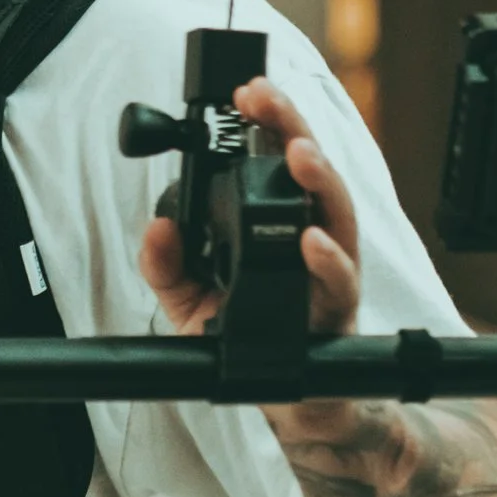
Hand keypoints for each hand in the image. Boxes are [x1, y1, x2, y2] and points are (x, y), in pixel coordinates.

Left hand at [135, 80, 362, 453]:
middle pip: (313, 173)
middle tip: (266, 99)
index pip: (280, 161)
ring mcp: (332, 276)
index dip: (269, 122)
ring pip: (338, 217)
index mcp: (283, 226)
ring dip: (320, 181)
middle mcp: (316, 241)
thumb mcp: (191, 298)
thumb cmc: (248, 340)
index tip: (246, 93)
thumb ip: (169, 263)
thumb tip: (156, 227)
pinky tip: (311, 240)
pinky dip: (327, 260)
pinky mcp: (338, 315)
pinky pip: (340, 284)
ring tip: (298, 153)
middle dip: (293, 128)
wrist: (289, 403)